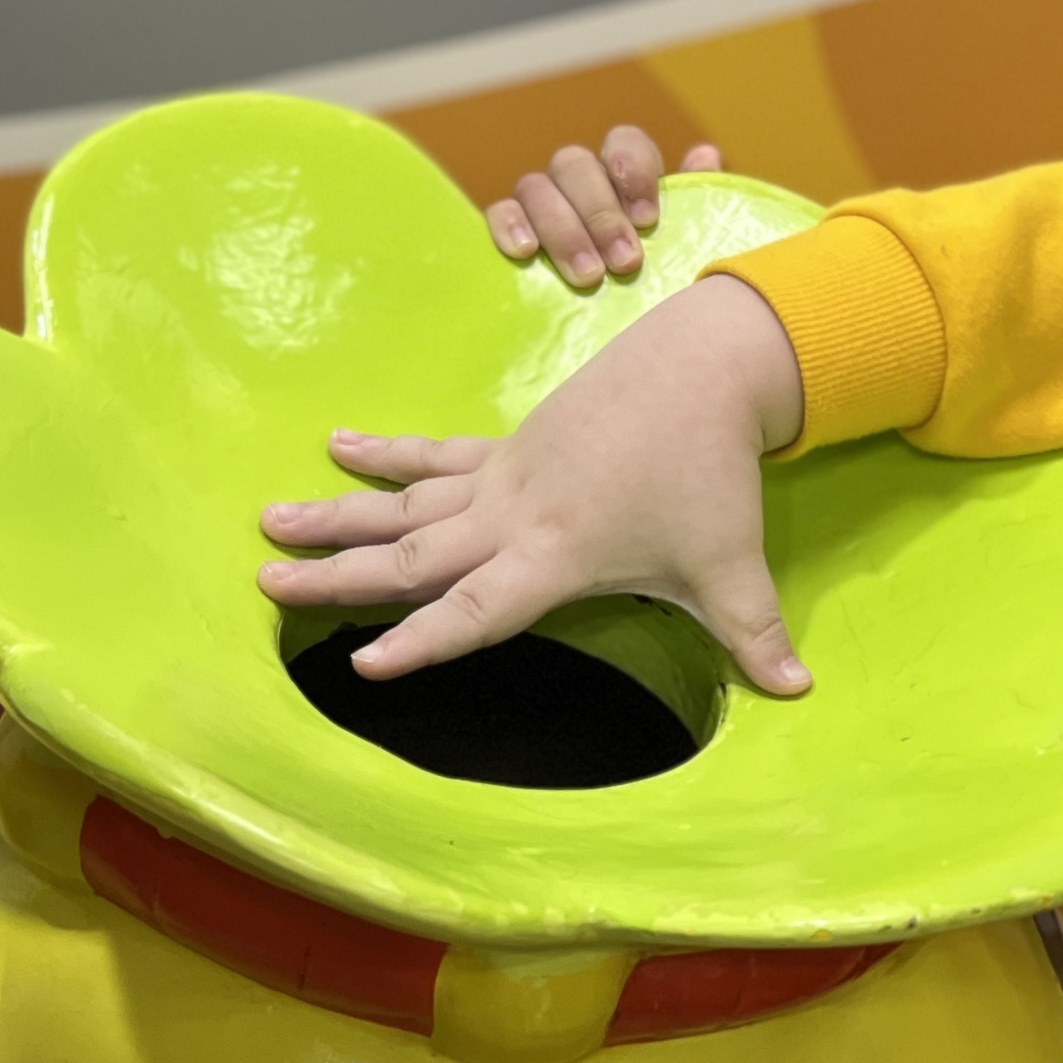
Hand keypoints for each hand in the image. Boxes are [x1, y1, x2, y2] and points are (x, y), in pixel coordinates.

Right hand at [254, 272, 810, 689]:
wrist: (706, 369)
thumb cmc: (714, 474)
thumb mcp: (733, 565)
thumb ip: (755, 635)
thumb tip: (797, 693)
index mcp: (556, 555)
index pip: (476, 610)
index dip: (422, 641)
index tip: (362, 664)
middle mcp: (514, 516)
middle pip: (413, 555)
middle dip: (339, 578)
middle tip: (266, 589)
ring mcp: (505, 475)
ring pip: (405, 503)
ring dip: (336, 516)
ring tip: (268, 528)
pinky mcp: (509, 444)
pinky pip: (435, 455)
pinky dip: (385, 454)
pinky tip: (335, 448)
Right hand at [487, 124, 699, 286]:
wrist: (631, 336)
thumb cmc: (665, 285)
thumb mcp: (688, 246)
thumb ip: (698, 201)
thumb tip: (706, 155)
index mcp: (624, 176)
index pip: (624, 142)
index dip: (633, 170)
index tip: (648, 219)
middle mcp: (579, 181)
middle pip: (574, 164)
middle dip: (600, 213)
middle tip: (625, 262)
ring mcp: (541, 203)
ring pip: (536, 187)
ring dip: (563, 230)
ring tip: (588, 276)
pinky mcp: (510, 230)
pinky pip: (499, 212)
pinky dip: (510, 225)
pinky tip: (526, 252)